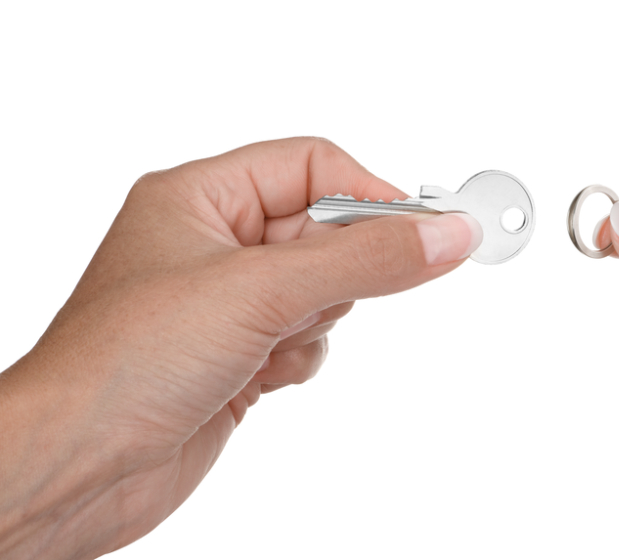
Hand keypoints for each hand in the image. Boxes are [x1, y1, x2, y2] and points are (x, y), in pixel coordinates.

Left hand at [0, 138, 482, 559]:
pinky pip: (308, 339)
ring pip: (324, 291)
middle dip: (337, 274)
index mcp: (201, 197)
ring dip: (315, 324)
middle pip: (325, 232)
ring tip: (266, 345)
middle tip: (314, 301)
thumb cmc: (124, 363)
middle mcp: (215, 243)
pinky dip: (300, 360)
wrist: (79, 467)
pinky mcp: (239, 354)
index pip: (312, 166)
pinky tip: (259, 378)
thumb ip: (364, 259)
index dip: (369, 195)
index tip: (424, 231)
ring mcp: (228, 303)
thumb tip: (444, 234)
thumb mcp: (261, 290)